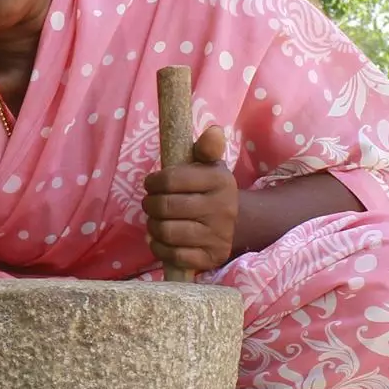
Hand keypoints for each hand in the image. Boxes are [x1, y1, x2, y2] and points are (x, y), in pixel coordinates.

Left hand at [143, 123, 237, 273]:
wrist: (238, 224)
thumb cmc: (211, 190)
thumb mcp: (211, 165)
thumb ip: (207, 148)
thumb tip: (214, 130)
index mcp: (220, 180)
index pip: (171, 179)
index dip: (153, 182)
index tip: (151, 184)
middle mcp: (222, 209)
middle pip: (165, 207)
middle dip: (150, 205)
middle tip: (150, 204)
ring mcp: (217, 236)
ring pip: (167, 232)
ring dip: (153, 226)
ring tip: (156, 220)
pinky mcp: (211, 258)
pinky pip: (173, 256)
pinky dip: (159, 247)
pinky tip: (160, 239)